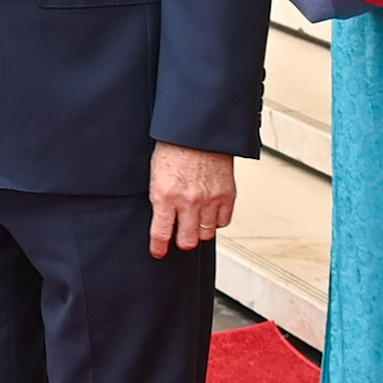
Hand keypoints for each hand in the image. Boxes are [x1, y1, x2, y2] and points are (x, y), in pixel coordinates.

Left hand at [148, 143, 235, 258]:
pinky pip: (223, 221)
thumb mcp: (155, 173)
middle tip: (179, 237)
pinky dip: (217, 221)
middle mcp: (188, 201)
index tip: (158, 252)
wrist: (198, 130)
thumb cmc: (174, 146)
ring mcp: (209, 200)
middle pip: (187, 241)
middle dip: (181, 241)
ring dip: (199, 231)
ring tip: (195, 224)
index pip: (161, 233)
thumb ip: (160, 197)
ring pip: (206, 234)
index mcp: (164, 195)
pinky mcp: (227, 195)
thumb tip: (161, 217)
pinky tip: (210, 214)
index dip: (159, 247)